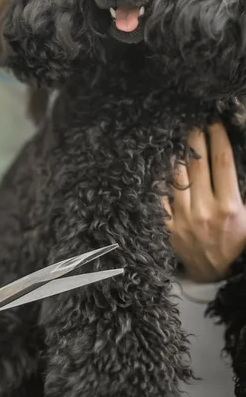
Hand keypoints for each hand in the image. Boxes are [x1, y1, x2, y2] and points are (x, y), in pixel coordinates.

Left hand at [164, 123, 245, 282]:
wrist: (213, 273)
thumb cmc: (236, 244)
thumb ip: (244, 190)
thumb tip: (239, 164)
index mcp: (229, 208)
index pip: (222, 164)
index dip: (218, 140)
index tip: (215, 123)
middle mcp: (204, 210)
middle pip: (197, 165)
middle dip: (196, 140)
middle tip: (193, 122)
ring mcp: (182, 218)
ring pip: (176, 176)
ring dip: (177, 155)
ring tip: (177, 138)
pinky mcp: (167, 225)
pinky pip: (160, 196)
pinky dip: (159, 179)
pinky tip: (160, 163)